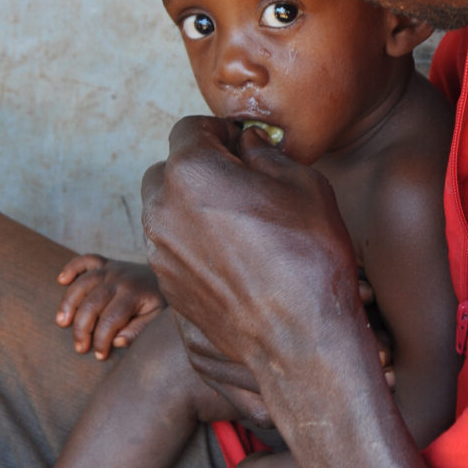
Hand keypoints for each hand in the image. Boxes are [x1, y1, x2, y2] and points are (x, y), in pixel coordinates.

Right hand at [54, 254, 164, 358]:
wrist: (171, 278)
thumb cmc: (161, 303)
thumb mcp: (159, 319)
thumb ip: (139, 330)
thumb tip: (116, 341)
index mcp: (133, 293)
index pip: (110, 320)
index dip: (101, 340)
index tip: (99, 355)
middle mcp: (119, 278)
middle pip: (91, 303)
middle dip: (82, 328)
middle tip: (80, 348)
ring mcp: (111, 269)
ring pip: (82, 283)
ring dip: (69, 303)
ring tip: (61, 322)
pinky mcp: (106, 264)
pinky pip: (85, 260)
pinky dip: (71, 267)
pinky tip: (61, 280)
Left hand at [141, 117, 366, 400]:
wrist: (300, 338)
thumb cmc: (308, 256)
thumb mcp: (303, 183)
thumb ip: (266, 153)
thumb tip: (249, 145)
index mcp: (191, 171)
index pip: (190, 129)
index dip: (220, 132)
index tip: (244, 145)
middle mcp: (162, 208)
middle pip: (168, 170)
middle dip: (199, 168)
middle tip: (240, 183)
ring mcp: (160, 251)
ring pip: (165, 211)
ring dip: (192, 207)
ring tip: (238, 224)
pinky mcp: (167, 286)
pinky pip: (171, 248)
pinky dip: (192, 243)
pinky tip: (233, 257)